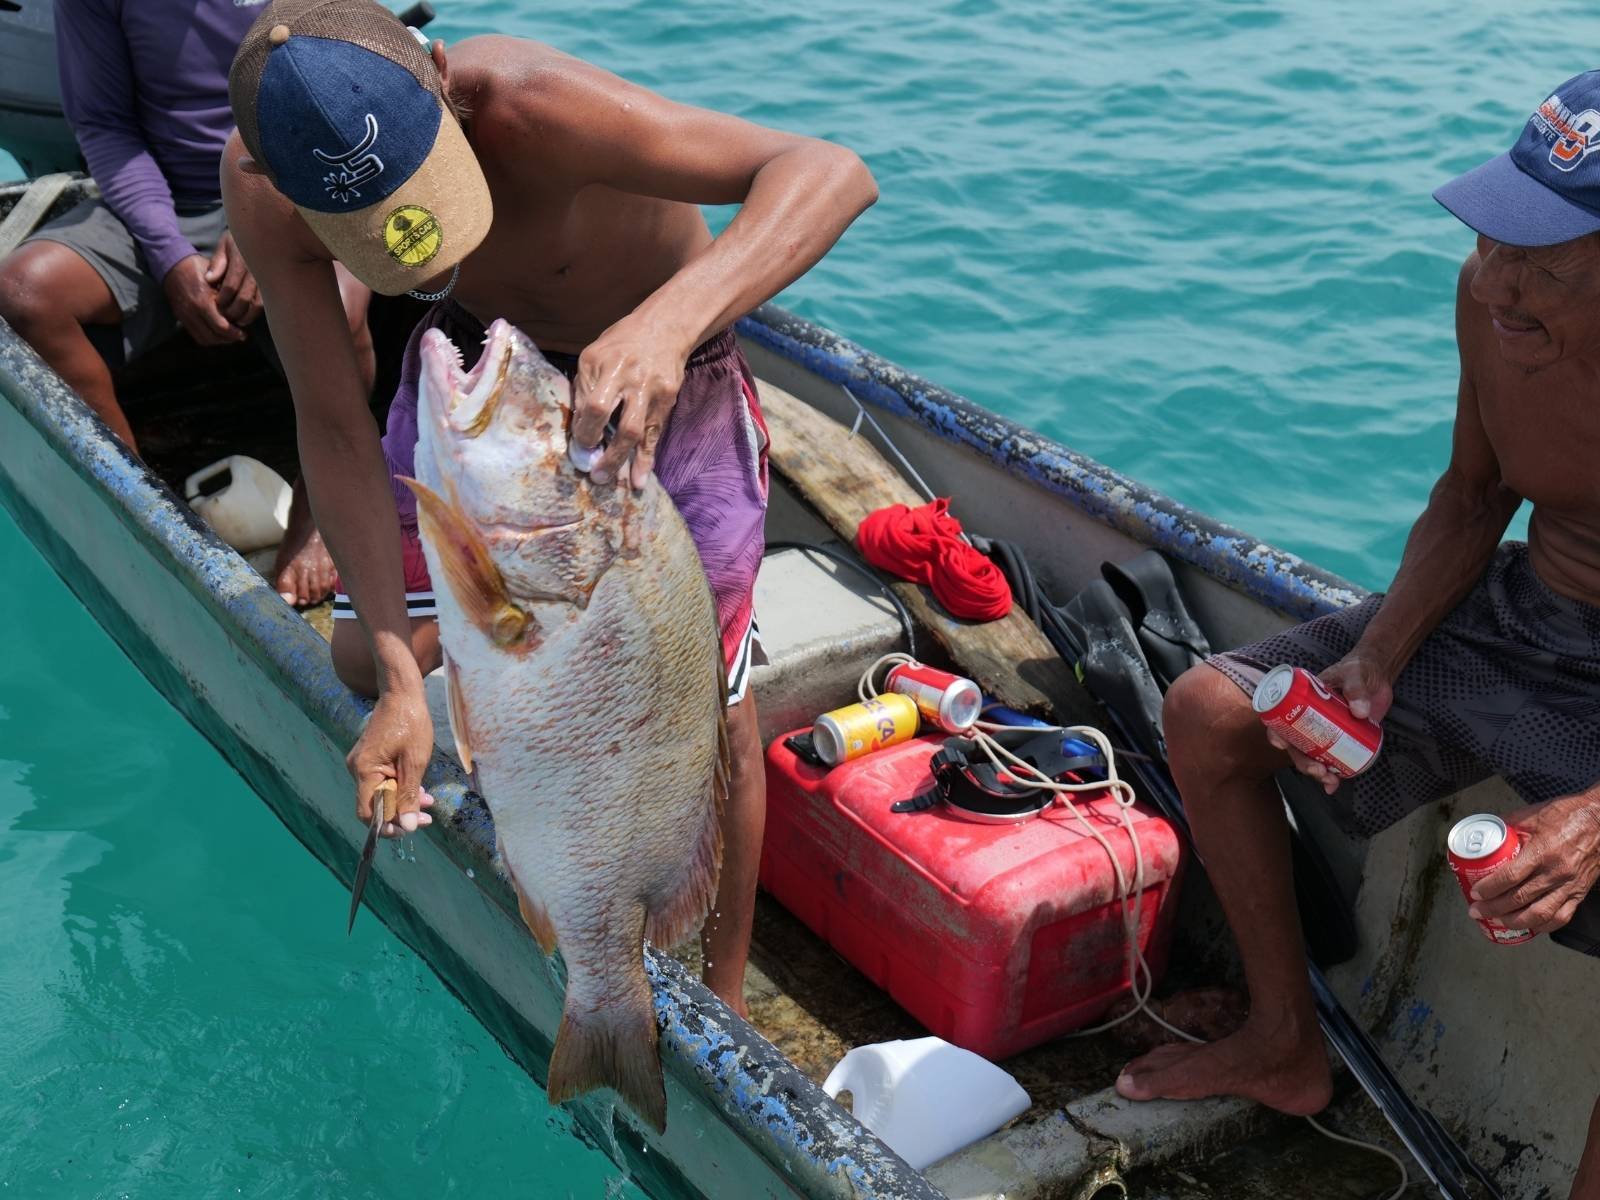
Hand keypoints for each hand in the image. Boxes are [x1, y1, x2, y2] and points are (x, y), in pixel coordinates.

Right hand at [163, 255, 243, 345]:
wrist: (173, 266)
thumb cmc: (198, 268)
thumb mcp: (216, 276)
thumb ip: (227, 293)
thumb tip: (243, 308)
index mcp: (202, 300)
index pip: (221, 326)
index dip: (234, 333)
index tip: (244, 333)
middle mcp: (192, 311)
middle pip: (213, 336)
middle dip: (228, 339)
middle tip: (240, 336)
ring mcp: (184, 316)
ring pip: (204, 339)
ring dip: (219, 341)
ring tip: (230, 336)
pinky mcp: (181, 318)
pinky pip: (195, 335)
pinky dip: (208, 338)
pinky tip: (218, 333)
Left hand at [204, 232, 262, 329]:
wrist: (267, 233)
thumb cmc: (241, 240)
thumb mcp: (225, 244)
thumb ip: (218, 262)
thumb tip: (209, 279)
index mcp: (243, 258)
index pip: (230, 286)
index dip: (222, 299)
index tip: (217, 304)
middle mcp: (257, 270)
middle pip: (244, 298)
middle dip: (232, 311)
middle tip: (225, 316)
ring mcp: (269, 278)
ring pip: (258, 305)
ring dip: (246, 316)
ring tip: (237, 319)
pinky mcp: (275, 285)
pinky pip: (267, 304)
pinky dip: (257, 313)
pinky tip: (249, 315)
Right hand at [346, 684, 435, 838]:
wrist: (402, 692)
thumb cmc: (410, 722)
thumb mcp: (415, 762)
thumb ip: (409, 795)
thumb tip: (408, 826)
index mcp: (364, 770)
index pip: (368, 813)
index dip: (387, 826)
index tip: (410, 828)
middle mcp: (357, 768)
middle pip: (375, 804)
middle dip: (401, 813)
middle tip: (426, 817)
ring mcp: (362, 763)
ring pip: (381, 793)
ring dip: (403, 800)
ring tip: (428, 803)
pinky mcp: (370, 758)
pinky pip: (383, 781)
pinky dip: (400, 787)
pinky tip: (419, 789)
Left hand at [570, 316, 687, 489]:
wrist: (663, 329)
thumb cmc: (620, 344)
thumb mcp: (593, 356)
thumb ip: (584, 388)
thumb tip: (578, 427)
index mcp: (606, 365)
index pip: (594, 406)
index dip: (586, 431)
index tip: (581, 445)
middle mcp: (631, 380)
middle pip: (620, 424)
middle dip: (606, 454)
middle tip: (594, 475)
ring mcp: (652, 392)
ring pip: (638, 434)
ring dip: (623, 461)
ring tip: (610, 480)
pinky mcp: (666, 402)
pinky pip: (654, 435)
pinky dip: (646, 458)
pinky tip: (639, 478)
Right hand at [1262, 651, 1393, 794]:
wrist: (1378, 676)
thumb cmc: (1358, 669)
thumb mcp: (1355, 674)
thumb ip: (1357, 689)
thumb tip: (1360, 712)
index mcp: (1302, 700)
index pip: (1281, 717)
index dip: (1276, 732)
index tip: (1282, 744)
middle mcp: (1309, 718)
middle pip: (1296, 744)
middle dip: (1303, 761)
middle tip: (1318, 769)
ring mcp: (1325, 731)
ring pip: (1312, 755)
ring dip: (1317, 772)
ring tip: (1330, 781)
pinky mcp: (1343, 739)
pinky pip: (1333, 758)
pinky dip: (1333, 773)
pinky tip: (1335, 785)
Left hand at [1469, 794, 1599, 934]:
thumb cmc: (1568, 814)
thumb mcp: (1532, 815)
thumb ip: (1507, 825)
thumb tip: (1486, 834)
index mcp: (1542, 851)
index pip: (1510, 877)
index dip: (1489, 888)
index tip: (1475, 893)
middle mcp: (1556, 872)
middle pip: (1520, 899)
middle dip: (1494, 908)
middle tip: (1477, 911)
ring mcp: (1570, 885)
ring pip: (1539, 914)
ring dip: (1515, 922)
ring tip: (1497, 921)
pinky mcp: (1580, 892)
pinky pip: (1562, 916)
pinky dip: (1543, 925)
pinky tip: (1528, 925)